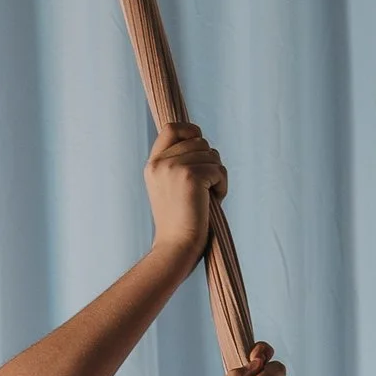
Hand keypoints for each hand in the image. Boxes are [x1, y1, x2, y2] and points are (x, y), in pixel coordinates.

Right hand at [144, 119, 225, 265]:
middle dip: (210, 162)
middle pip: (200, 141)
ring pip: (212, 155)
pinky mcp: (190, 176)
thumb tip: (202, 139)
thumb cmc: (180, 224)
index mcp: (153, 165)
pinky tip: (212, 202)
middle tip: (205, 189)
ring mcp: (174, 167)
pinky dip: (222, 187)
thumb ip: (181, 163)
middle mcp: (160, 162)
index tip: (200, 144)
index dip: (191, 131)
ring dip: (217, 176)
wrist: (176, 247)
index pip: (171, 128)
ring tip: (207, 198)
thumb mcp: (172, 187)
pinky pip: (219, 170)